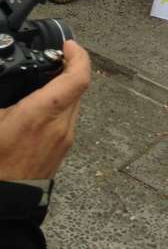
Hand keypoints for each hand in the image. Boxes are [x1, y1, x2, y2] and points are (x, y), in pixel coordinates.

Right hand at [0, 40, 89, 179]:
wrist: (4, 203)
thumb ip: (2, 94)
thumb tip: (4, 82)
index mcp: (41, 114)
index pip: (77, 78)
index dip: (78, 55)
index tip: (68, 45)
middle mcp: (60, 125)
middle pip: (78, 86)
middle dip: (69, 67)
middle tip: (53, 56)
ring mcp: (64, 138)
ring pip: (75, 102)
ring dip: (65, 86)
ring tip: (45, 77)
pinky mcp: (62, 149)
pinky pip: (68, 117)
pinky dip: (60, 104)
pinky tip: (41, 104)